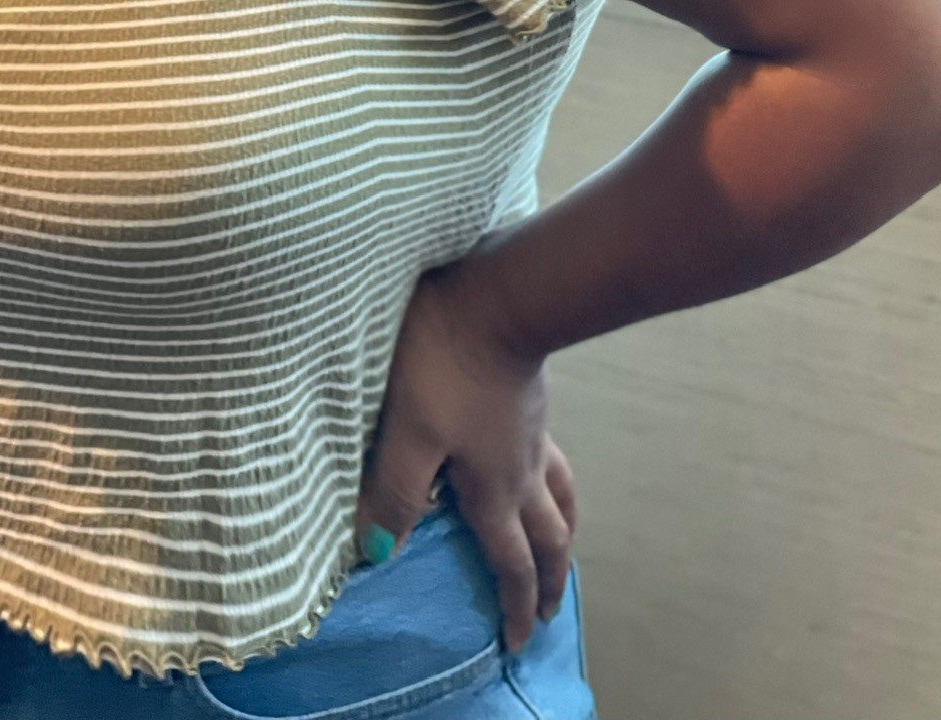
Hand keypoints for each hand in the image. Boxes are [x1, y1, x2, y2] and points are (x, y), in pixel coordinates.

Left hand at [353, 243, 576, 655]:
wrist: (496, 298)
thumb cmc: (442, 365)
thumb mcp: (406, 431)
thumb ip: (392, 493)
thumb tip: (377, 556)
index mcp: (494, 490)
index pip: (511, 563)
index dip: (516, 606)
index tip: (517, 642)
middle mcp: (521, 471)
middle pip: (548, 539)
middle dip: (548, 581)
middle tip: (548, 612)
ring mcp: (532, 435)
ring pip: (561, 498)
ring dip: (563, 534)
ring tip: (562, 548)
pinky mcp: (532, 402)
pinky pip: (553, 460)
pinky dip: (556, 485)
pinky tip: (541, 469)